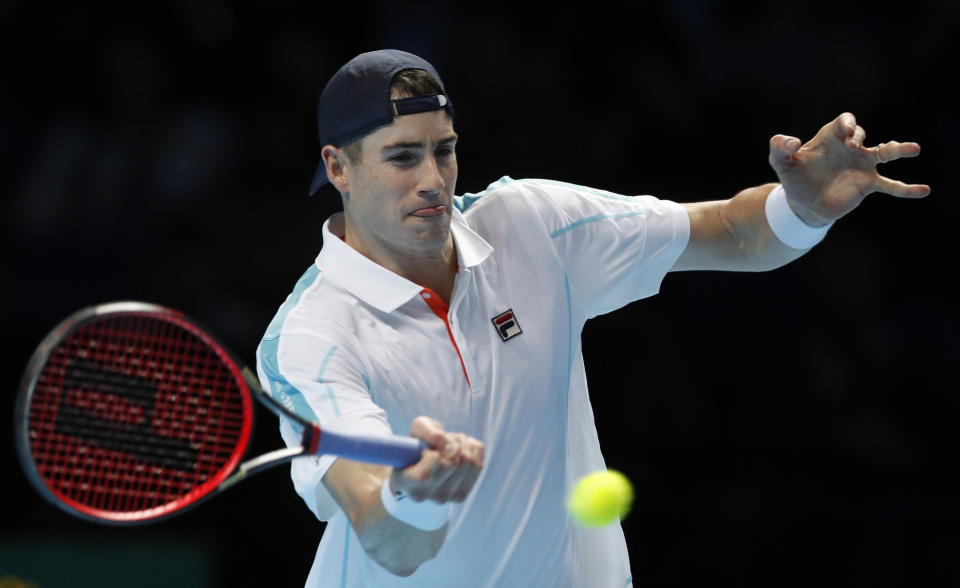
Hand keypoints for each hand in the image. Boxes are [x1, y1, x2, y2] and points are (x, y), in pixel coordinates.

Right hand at [390, 416, 483, 502]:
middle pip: (452, 465)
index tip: (428, 448)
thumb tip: (452, 448)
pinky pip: (478, 465)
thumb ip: (430, 434)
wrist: (424, 462)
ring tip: (450, 446)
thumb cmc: (417, 445)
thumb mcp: (417, 429)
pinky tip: (460, 451)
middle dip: (451, 443)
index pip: (425, 475)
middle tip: (441, 442)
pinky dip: (472, 450)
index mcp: (405, 482)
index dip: (434, 455)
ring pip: (468, 462)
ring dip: (462, 445)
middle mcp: (423, 495)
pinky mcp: (460, 496)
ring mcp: (443, 498)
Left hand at [768, 112, 930, 225]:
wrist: (802, 205)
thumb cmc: (794, 179)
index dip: (847, 124)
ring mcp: (862, 165)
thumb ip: (779, 148)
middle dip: (858, 136)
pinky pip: (891, 185)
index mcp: (830, 138)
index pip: (843, 123)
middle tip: (853, 146)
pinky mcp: (867, 184)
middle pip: (860, 133)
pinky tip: (923, 191)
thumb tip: (790, 140)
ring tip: (915, 148)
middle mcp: (850, 148)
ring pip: (885, 152)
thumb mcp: (780, 162)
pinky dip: (906, 188)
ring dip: (900, 149)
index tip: (845, 133)